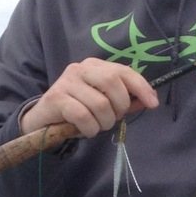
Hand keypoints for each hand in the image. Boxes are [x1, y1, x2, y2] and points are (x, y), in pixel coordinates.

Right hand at [19, 59, 156, 137]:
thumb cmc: (76, 111)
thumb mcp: (102, 104)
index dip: (141, 87)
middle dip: (120, 106)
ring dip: (104, 122)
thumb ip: (124, 101)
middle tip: (113, 119)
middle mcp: (80, 68)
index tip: (153, 104)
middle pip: (112, 82)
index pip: (123, 71)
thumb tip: (148, 100)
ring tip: (97, 126)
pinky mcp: (56, 98)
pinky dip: (90, 128)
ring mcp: (66, 82)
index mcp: (94, 66)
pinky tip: (86, 130)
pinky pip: (83, 116)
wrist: (43, 121)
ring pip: (100, 104)